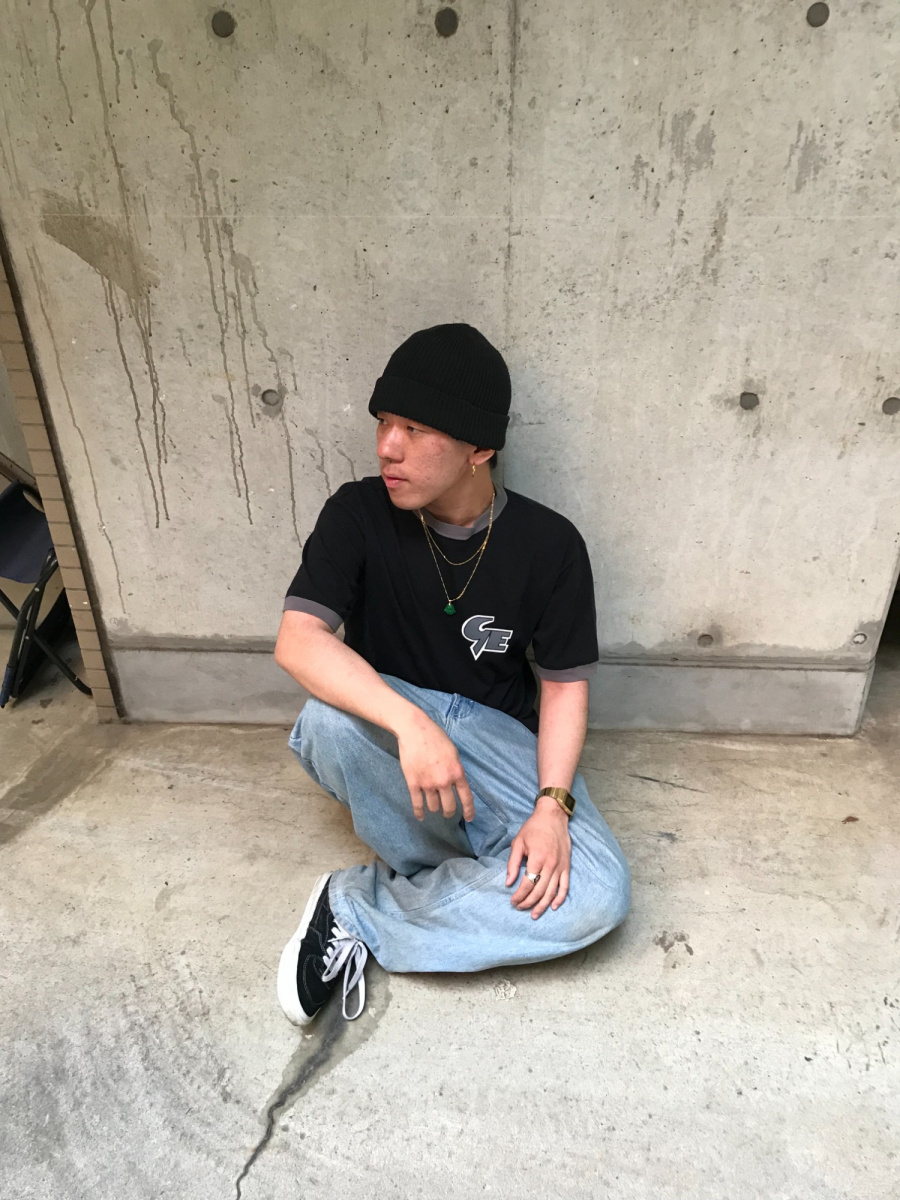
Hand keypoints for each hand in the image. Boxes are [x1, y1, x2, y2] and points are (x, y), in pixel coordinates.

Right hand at [397, 711, 474, 821]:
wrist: (415, 730)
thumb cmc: (436, 737)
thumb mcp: (453, 753)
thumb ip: (456, 770)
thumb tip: (456, 784)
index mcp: (457, 772)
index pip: (466, 797)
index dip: (469, 811)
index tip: (469, 818)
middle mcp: (444, 781)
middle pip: (449, 807)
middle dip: (449, 812)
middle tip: (447, 813)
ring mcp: (428, 784)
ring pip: (433, 806)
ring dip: (434, 808)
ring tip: (434, 806)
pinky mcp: (413, 783)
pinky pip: (417, 804)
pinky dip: (419, 813)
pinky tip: (421, 816)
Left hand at [506, 796, 570, 917]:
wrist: (553, 816)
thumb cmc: (533, 828)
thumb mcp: (518, 843)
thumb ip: (513, 864)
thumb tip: (508, 883)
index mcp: (537, 859)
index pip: (527, 884)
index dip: (519, 895)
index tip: (512, 901)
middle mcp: (550, 865)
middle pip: (539, 891)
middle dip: (528, 902)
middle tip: (519, 907)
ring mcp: (560, 867)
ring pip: (552, 892)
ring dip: (542, 905)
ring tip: (534, 914)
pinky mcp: (567, 867)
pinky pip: (565, 886)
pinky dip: (560, 898)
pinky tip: (553, 906)